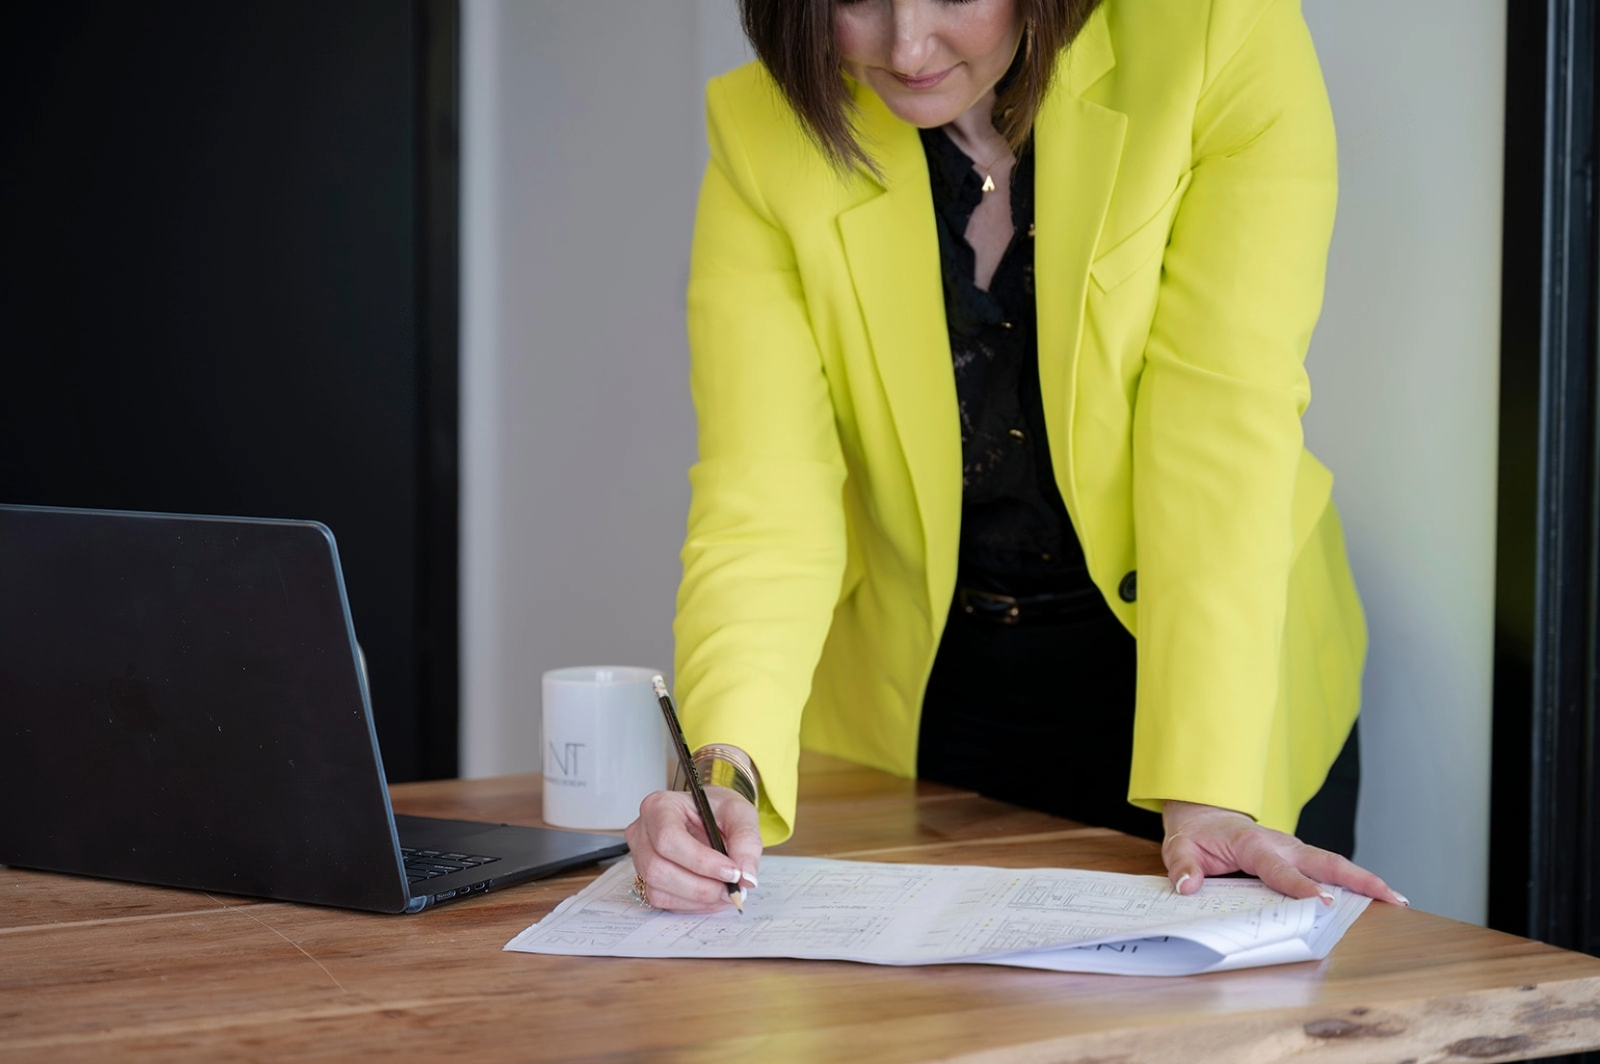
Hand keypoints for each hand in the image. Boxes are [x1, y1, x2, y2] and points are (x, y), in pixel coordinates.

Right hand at [624, 786, 761, 912]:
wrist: (711, 817)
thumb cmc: (718, 810)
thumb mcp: (740, 813)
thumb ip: (746, 842)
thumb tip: (746, 878)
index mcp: (659, 806)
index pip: (669, 838)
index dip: (700, 861)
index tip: (732, 872)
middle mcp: (642, 832)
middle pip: (659, 868)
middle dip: (700, 886)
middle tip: (732, 889)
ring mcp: (640, 857)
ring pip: (659, 889)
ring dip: (697, 898)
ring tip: (726, 891)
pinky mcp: (646, 879)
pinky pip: (663, 901)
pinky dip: (692, 904)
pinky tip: (712, 895)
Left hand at [1161, 800, 1408, 906]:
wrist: (1205, 813)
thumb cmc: (1197, 833)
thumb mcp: (1180, 847)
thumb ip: (1184, 866)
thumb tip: (1189, 887)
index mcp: (1251, 843)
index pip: (1279, 869)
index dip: (1300, 886)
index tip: (1322, 902)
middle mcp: (1280, 844)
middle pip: (1324, 861)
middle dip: (1357, 879)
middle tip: (1390, 897)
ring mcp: (1293, 850)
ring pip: (1333, 864)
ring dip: (1364, 881)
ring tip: (1397, 900)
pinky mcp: (1298, 857)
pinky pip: (1328, 868)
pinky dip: (1353, 882)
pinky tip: (1375, 898)